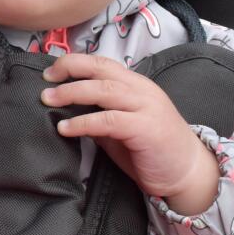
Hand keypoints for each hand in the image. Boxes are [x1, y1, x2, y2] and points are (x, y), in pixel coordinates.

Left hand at [41, 54, 218, 215]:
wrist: (188, 171)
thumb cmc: (151, 149)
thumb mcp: (119, 127)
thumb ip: (98, 114)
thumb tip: (65, 110)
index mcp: (135, 85)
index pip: (102, 63)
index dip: (74, 63)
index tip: (50, 71)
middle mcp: (141, 90)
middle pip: (101, 69)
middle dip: (70, 69)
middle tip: (45, 79)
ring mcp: (146, 107)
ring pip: (104, 90)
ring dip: (72, 93)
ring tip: (48, 100)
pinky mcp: (146, 128)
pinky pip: (109, 120)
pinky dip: (83, 122)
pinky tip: (66, 128)